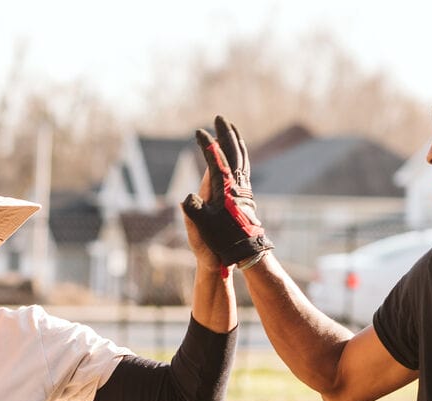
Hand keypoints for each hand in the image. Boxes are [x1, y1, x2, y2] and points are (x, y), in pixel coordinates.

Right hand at [182, 115, 273, 269]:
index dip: (207, 143)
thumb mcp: (202, 226)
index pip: (216, 158)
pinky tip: (241, 155)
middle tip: (220, 118)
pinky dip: (241, 155)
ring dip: (236, 142)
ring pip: (242, 157)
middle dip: (226, 133)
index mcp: (225, 187)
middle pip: (234, 151)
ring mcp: (243, 188)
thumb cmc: (222, 239)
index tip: (199, 131)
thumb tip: (184, 197)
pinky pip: (244, 167)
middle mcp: (237, 184)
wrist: (245, 251)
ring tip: (232, 130)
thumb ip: (193, 210)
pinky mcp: (246, 194)